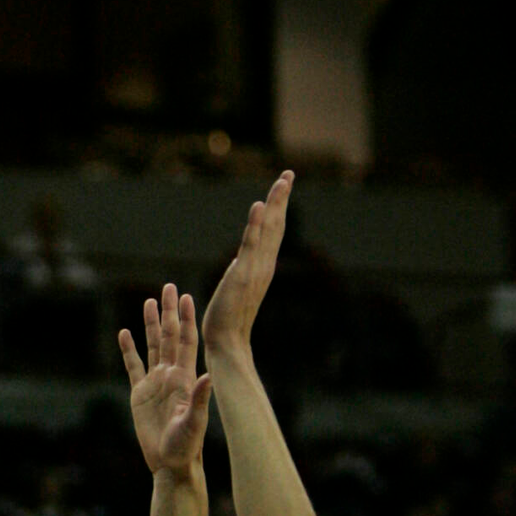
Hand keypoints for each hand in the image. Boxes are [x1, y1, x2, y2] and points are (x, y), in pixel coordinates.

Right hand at [118, 285, 211, 475]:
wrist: (170, 462)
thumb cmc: (187, 446)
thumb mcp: (194, 423)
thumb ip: (200, 400)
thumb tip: (208, 376)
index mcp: (185, 378)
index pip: (186, 341)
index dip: (186, 319)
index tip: (185, 296)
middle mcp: (171, 375)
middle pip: (169, 336)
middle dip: (169, 312)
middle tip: (168, 287)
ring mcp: (155, 383)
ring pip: (152, 346)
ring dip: (150, 325)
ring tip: (148, 302)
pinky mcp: (139, 394)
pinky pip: (132, 366)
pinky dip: (128, 349)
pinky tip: (124, 333)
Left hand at [201, 171, 293, 355]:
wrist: (226, 342)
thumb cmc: (228, 321)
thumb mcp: (238, 288)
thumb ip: (242, 272)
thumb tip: (239, 261)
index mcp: (263, 266)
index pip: (273, 230)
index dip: (279, 207)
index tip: (283, 184)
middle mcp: (264, 265)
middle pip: (276, 224)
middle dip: (282, 198)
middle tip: (289, 173)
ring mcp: (255, 269)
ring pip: (268, 230)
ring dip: (276, 204)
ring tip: (283, 181)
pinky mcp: (242, 275)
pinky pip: (250, 245)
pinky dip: (256, 225)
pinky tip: (259, 206)